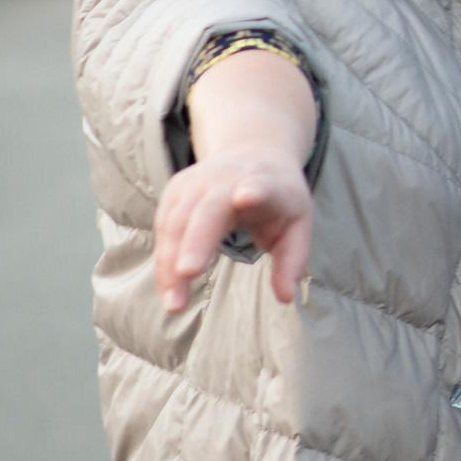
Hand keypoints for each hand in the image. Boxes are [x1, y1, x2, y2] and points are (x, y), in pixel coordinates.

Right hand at [154, 150, 313, 313]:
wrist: (254, 155)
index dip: (254, 191)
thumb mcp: (296, 226)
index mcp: (266, 184)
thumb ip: (291, 261)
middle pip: (208, 211)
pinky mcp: (175, 191)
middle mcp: (227, 179)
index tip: (245, 197)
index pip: (260, 186)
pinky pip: (163, 229)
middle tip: (188, 273)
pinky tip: (167, 289)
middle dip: (196, 241)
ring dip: (171, 264)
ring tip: (175, 304)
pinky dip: (164, 261)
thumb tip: (286, 298)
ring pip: (177, 222)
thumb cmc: (277, 200)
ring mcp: (196, 182)